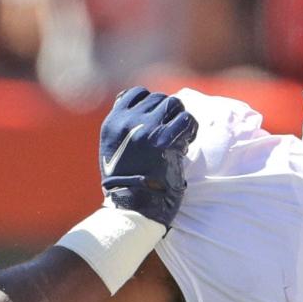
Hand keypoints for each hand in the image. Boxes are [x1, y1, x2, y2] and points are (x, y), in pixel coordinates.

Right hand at [99, 87, 197, 226]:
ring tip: (180, 140)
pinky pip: (187, 120)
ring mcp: (145, 129)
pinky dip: (190, 130)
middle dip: (169, 115)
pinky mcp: (164, 141)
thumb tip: (140, 107)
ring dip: (180, 120)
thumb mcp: (113, 151)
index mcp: (112, 123)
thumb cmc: (126, 186)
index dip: (153, 105)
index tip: (158, 123)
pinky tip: (186, 146)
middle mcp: (127, 121)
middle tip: (172, 136)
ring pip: (174, 104)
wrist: (132, 208)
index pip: (137, 93)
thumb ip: (123, 128)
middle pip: (158, 98)